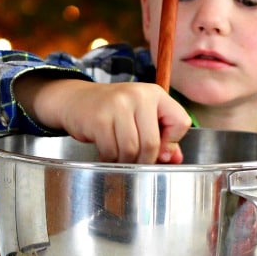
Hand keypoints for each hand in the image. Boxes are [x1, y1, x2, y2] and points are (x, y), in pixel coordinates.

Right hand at [14, 76, 191, 163]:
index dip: (171, 142)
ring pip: (131, 150)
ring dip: (126, 161)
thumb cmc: (114, 111)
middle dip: (145, 160)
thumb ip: (162, 137)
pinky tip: (107, 153)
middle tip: (137, 162)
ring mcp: (117, 105)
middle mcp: (138, 95)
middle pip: (152, 143)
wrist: (76, 99)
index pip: (180, 123)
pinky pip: (111, 151)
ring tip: (120, 157)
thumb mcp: (141, 117)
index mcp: (155, 93)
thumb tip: (174, 158)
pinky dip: (110, 159)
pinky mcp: (99, 119)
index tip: (160, 148)